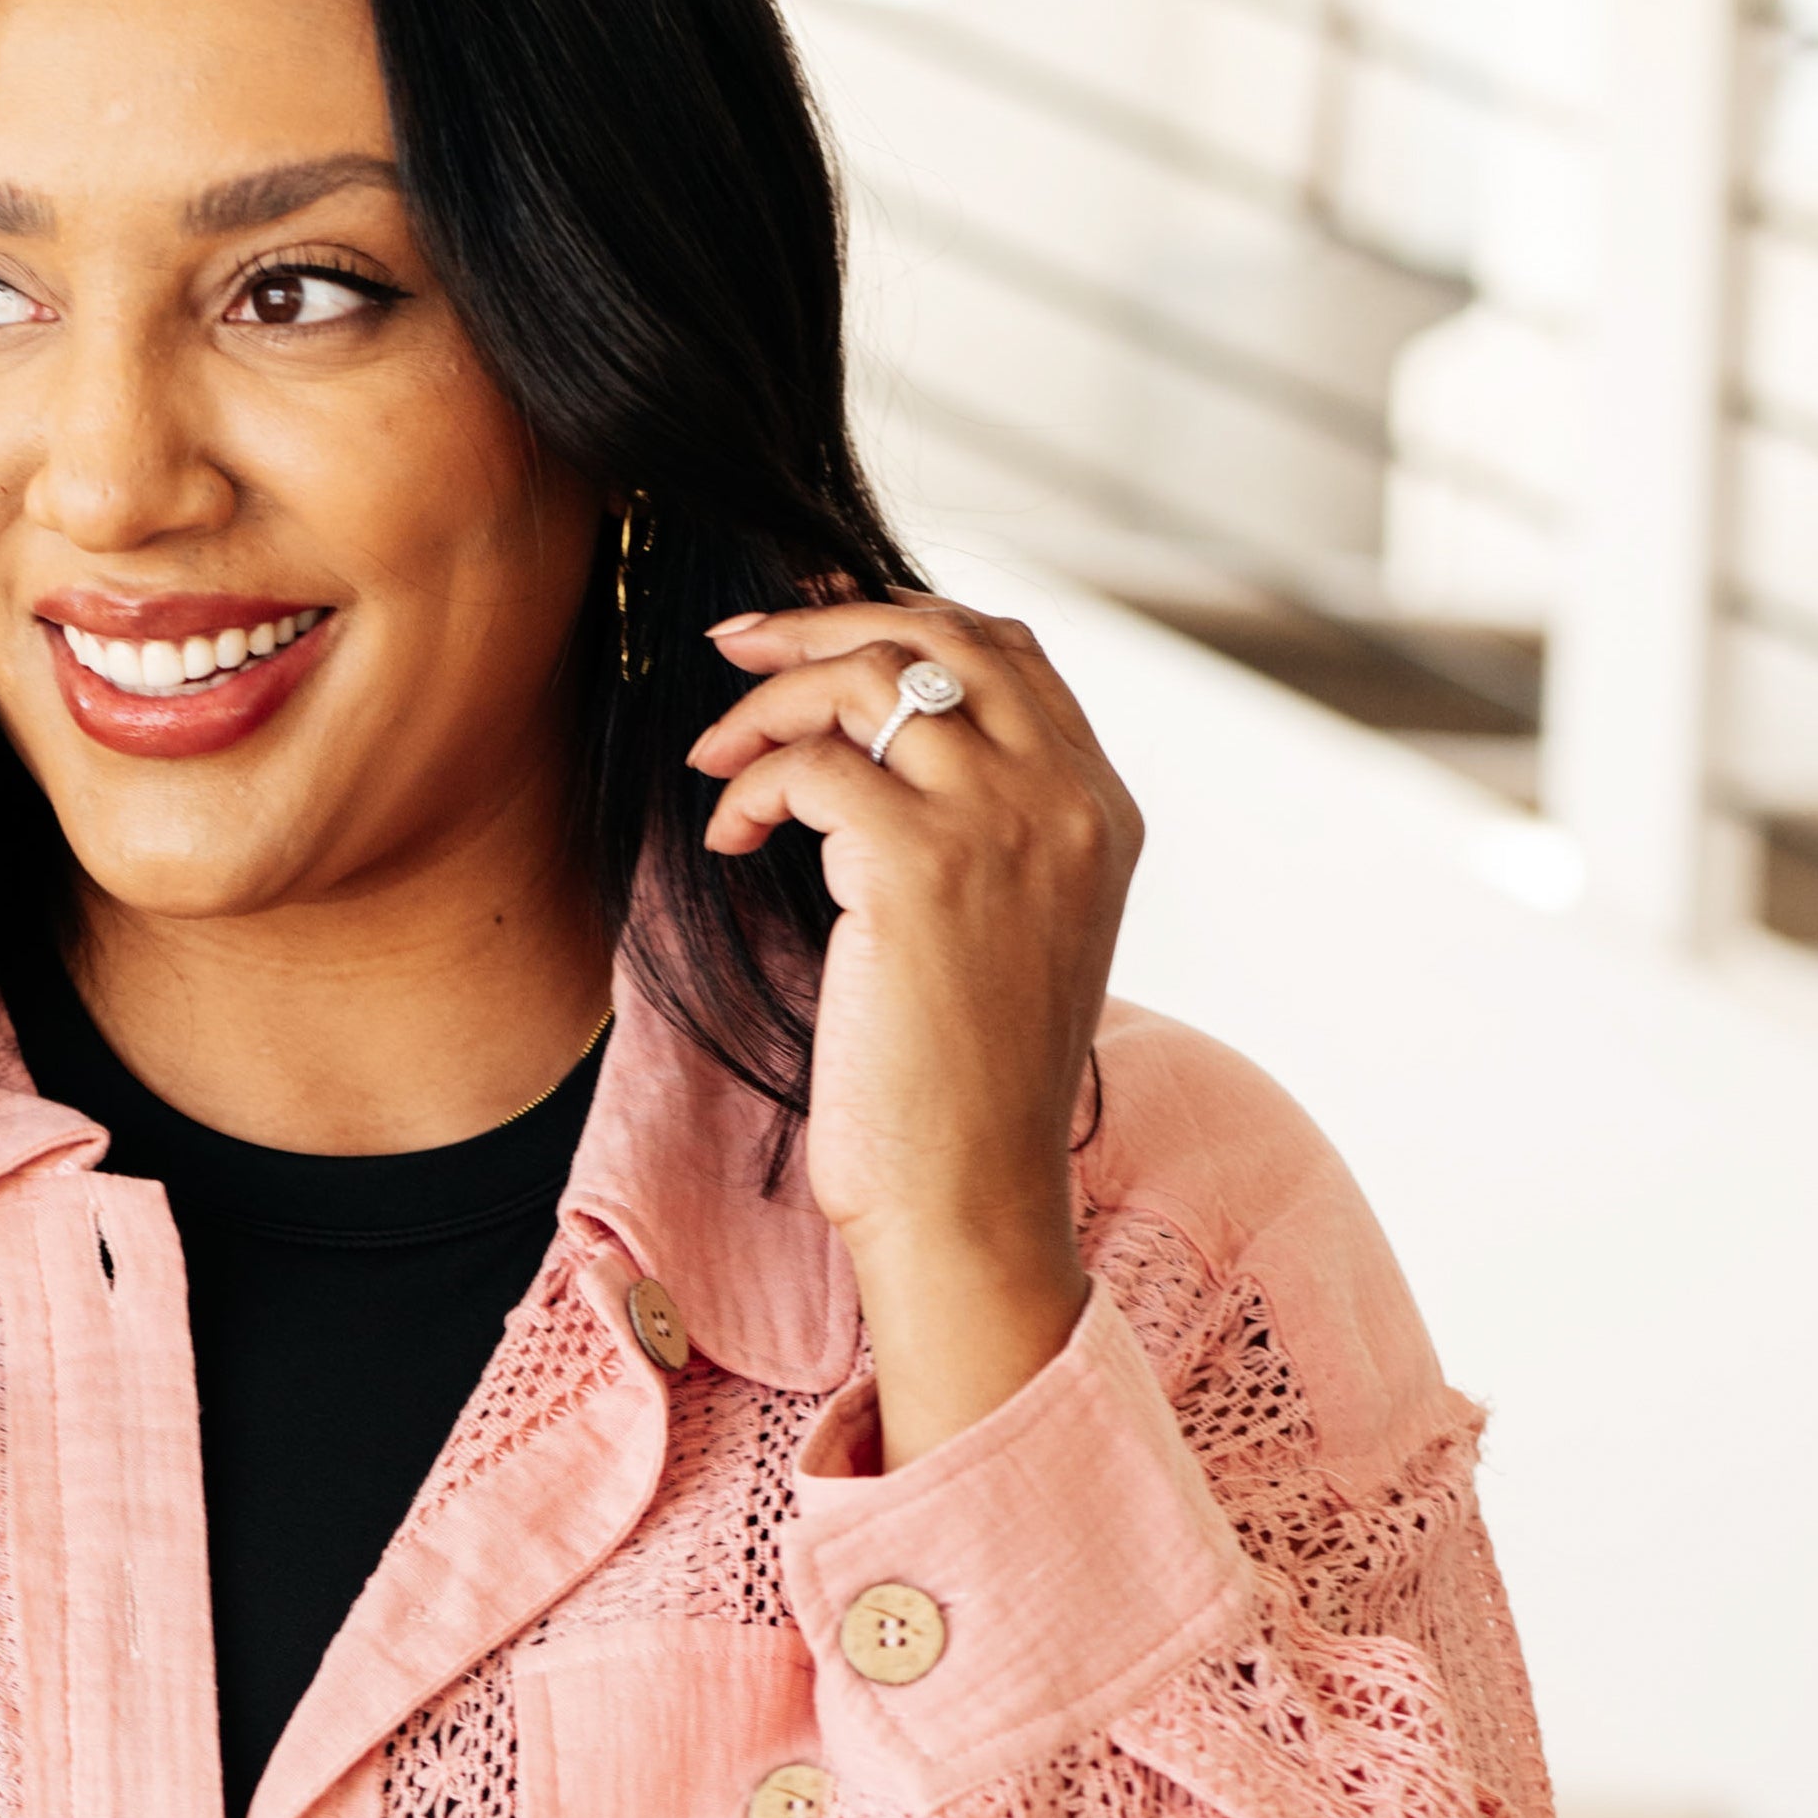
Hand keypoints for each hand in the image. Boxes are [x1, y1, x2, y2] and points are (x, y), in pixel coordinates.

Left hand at [688, 596, 1140, 1467]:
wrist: (969, 1200)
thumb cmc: (965, 1095)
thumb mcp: (1008, 939)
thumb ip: (988, 835)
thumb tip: (886, 749)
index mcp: (1102, 811)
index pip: (1010, 651)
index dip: (902, 617)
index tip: (815, 628)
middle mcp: (1066, 800)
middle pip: (942, 633)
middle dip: (826, 621)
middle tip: (738, 647)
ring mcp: (1000, 823)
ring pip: (868, 681)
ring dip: (769, 701)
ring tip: (715, 759)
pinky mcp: (918, 864)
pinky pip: (811, 761)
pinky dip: (751, 783)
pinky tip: (728, 838)